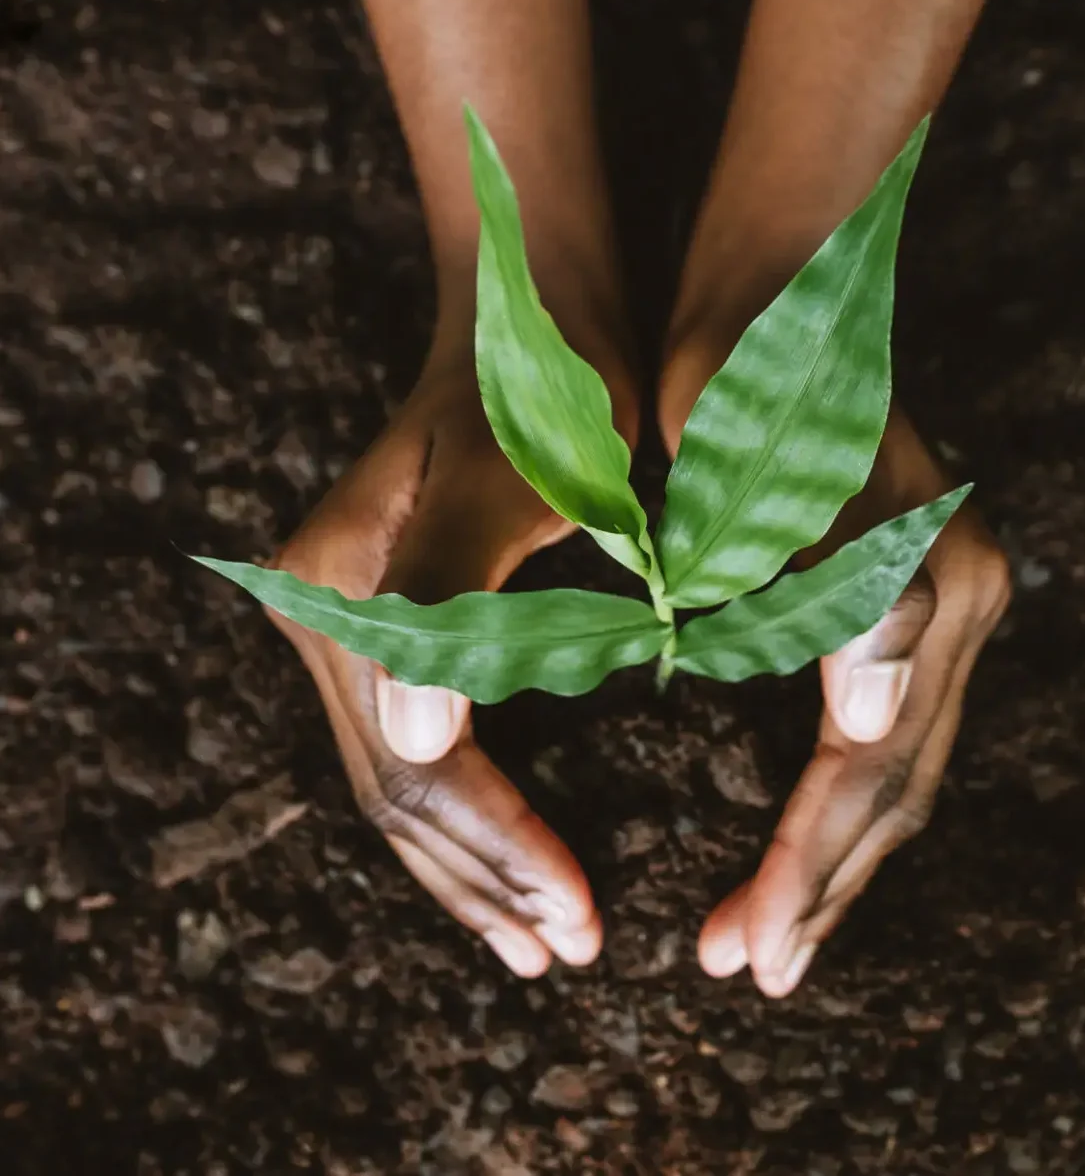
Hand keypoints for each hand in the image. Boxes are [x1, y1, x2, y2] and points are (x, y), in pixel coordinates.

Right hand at [268, 363, 609, 975]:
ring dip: (470, 871)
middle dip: (487, 879)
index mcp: (342, 593)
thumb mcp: (511, 477)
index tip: (580, 914)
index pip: (420, 764)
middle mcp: (323, 618)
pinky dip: (465, 821)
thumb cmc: (544, 389)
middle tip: (570, 949)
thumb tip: (420, 738)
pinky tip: (506, 866)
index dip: (500, 848)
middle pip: (399, 791)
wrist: (531, 316)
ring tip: (539, 942)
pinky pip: (417, 749)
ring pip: (402, 785)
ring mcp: (347, 626)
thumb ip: (452, 594)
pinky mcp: (387, 628)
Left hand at [691, 406, 1011, 995]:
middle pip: (897, 783)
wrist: (782, 280)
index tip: (739, 951)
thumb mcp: (762, 462)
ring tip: (770, 934)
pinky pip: (894, 726)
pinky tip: (806, 838)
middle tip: (746, 969)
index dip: (803, 866)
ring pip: (903, 766)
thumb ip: (831, 584)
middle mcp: (963, 598)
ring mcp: (955, 595)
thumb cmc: (746, 366)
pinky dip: (847, 797)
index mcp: (925, 582)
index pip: (864, 764)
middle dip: (822, 885)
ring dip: (839, 858)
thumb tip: (871, 720)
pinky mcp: (925, 589)